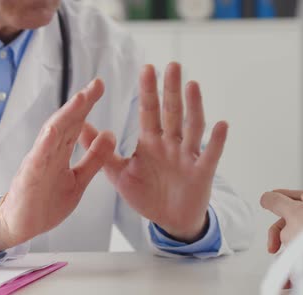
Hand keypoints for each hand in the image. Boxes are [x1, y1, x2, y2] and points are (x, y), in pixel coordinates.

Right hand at [0, 79, 115, 251]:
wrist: (21, 226)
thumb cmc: (45, 203)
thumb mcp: (78, 180)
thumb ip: (93, 159)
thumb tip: (110, 135)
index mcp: (60, 153)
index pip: (76, 124)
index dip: (87, 105)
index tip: (100, 86)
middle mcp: (49, 153)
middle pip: (66, 122)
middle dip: (81, 103)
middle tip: (97, 84)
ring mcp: (38, 163)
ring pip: (52, 134)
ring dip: (65, 116)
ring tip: (80, 99)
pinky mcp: (29, 177)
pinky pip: (37, 158)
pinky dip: (45, 143)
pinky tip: (53, 129)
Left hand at [80, 63, 227, 242]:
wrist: (169, 220)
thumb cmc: (146, 194)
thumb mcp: (119, 173)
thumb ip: (101, 151)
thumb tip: (80, 127)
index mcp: (150, 141)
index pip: (149, 111)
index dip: (148, 91)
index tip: (147, 68)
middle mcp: (170, 144)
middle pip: (171, 112)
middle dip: (171, 90)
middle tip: (172, 65)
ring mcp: (187, 156)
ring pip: (191, 127)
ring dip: (193, 106)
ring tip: (192, 85)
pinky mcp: (201, 173)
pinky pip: (210, 155)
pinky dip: (216, 141)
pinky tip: (221, 124)